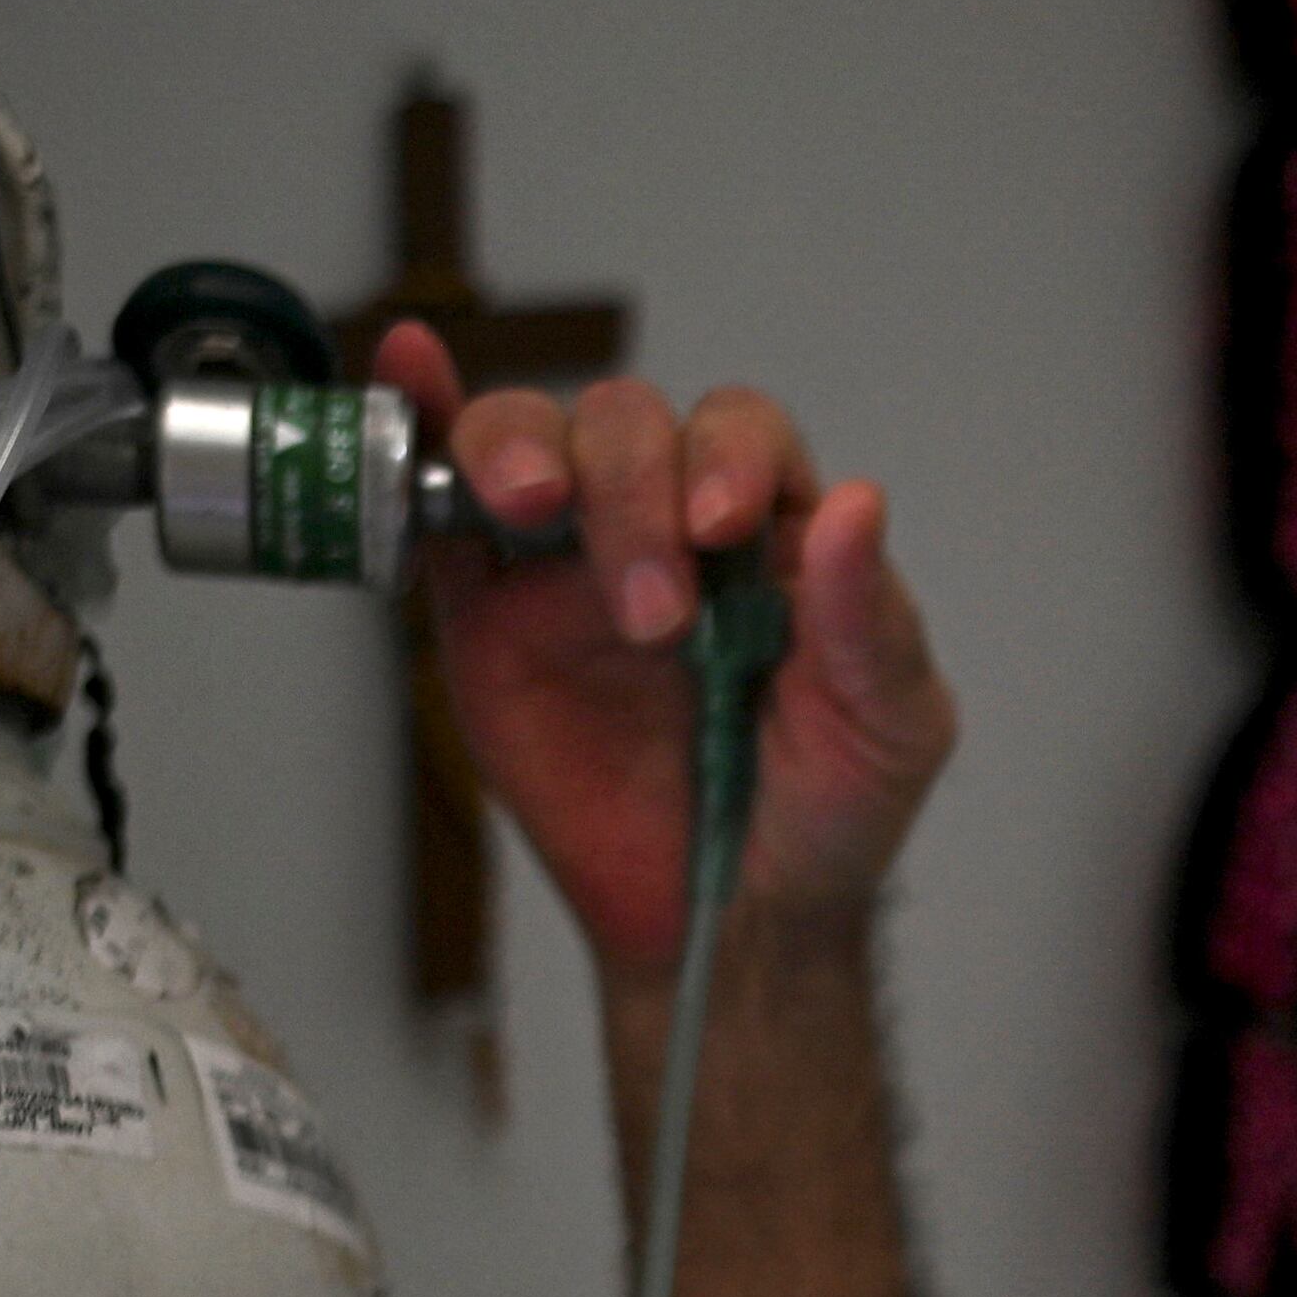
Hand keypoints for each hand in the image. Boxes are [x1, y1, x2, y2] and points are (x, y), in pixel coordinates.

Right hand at [389, 324, 958, 987]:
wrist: (729, 928)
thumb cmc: (821, 816)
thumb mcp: (889, 728)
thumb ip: (870, 623)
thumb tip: (859, 505)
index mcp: (768, 529)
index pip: (738, 435)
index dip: (726, 458)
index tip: (719, 527)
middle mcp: (664, 521)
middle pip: (627, 426)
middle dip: (632, 492)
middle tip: (650, 614)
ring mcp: (565, 564)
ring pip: (529, 442)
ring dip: (522, 448)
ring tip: (530, 503)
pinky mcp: (486, 618)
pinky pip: (439, 508)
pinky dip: (416, 426)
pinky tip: (407, 368)